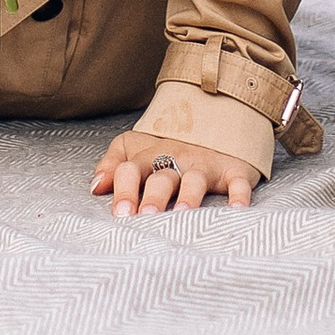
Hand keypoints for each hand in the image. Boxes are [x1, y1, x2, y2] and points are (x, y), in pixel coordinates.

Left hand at [92, 129, 257, 214]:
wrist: (215, 118)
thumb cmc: (168, 146)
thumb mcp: (135, 148)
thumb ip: (112, 165)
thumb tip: (95, 187)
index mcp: (149, 158)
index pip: (130, 170)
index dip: (123, 190)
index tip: (120, 215)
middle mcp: (175, 161)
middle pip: (161, 178)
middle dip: (153, 197)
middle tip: (146, 217)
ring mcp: (205, 165)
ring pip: (195, 180)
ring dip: (189, 197)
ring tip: (182, 216)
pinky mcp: (233, 171)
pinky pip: (237, 182)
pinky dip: (239, 195)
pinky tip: (237, 211)